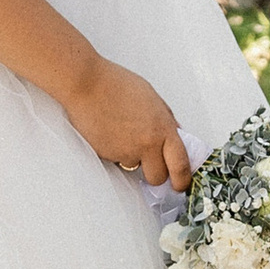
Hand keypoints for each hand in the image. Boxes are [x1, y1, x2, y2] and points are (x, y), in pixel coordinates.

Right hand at [65, 55, 190, 189]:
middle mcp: (147, 144)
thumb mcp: (153, 99)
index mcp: (163, 129)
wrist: (87, 84)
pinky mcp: (107, 155)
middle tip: (150, 162)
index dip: (182, 180)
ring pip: (134, 168)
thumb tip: (177, 137)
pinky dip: (115, 152)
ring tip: (123, 134)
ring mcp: (126, 152)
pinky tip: (110, 132)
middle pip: (157, 177)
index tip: (181, 184)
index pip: (180, 165)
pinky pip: (116, 160)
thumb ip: (167, 121)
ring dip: (132, 158)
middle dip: (154, 173)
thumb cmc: (117, 85)